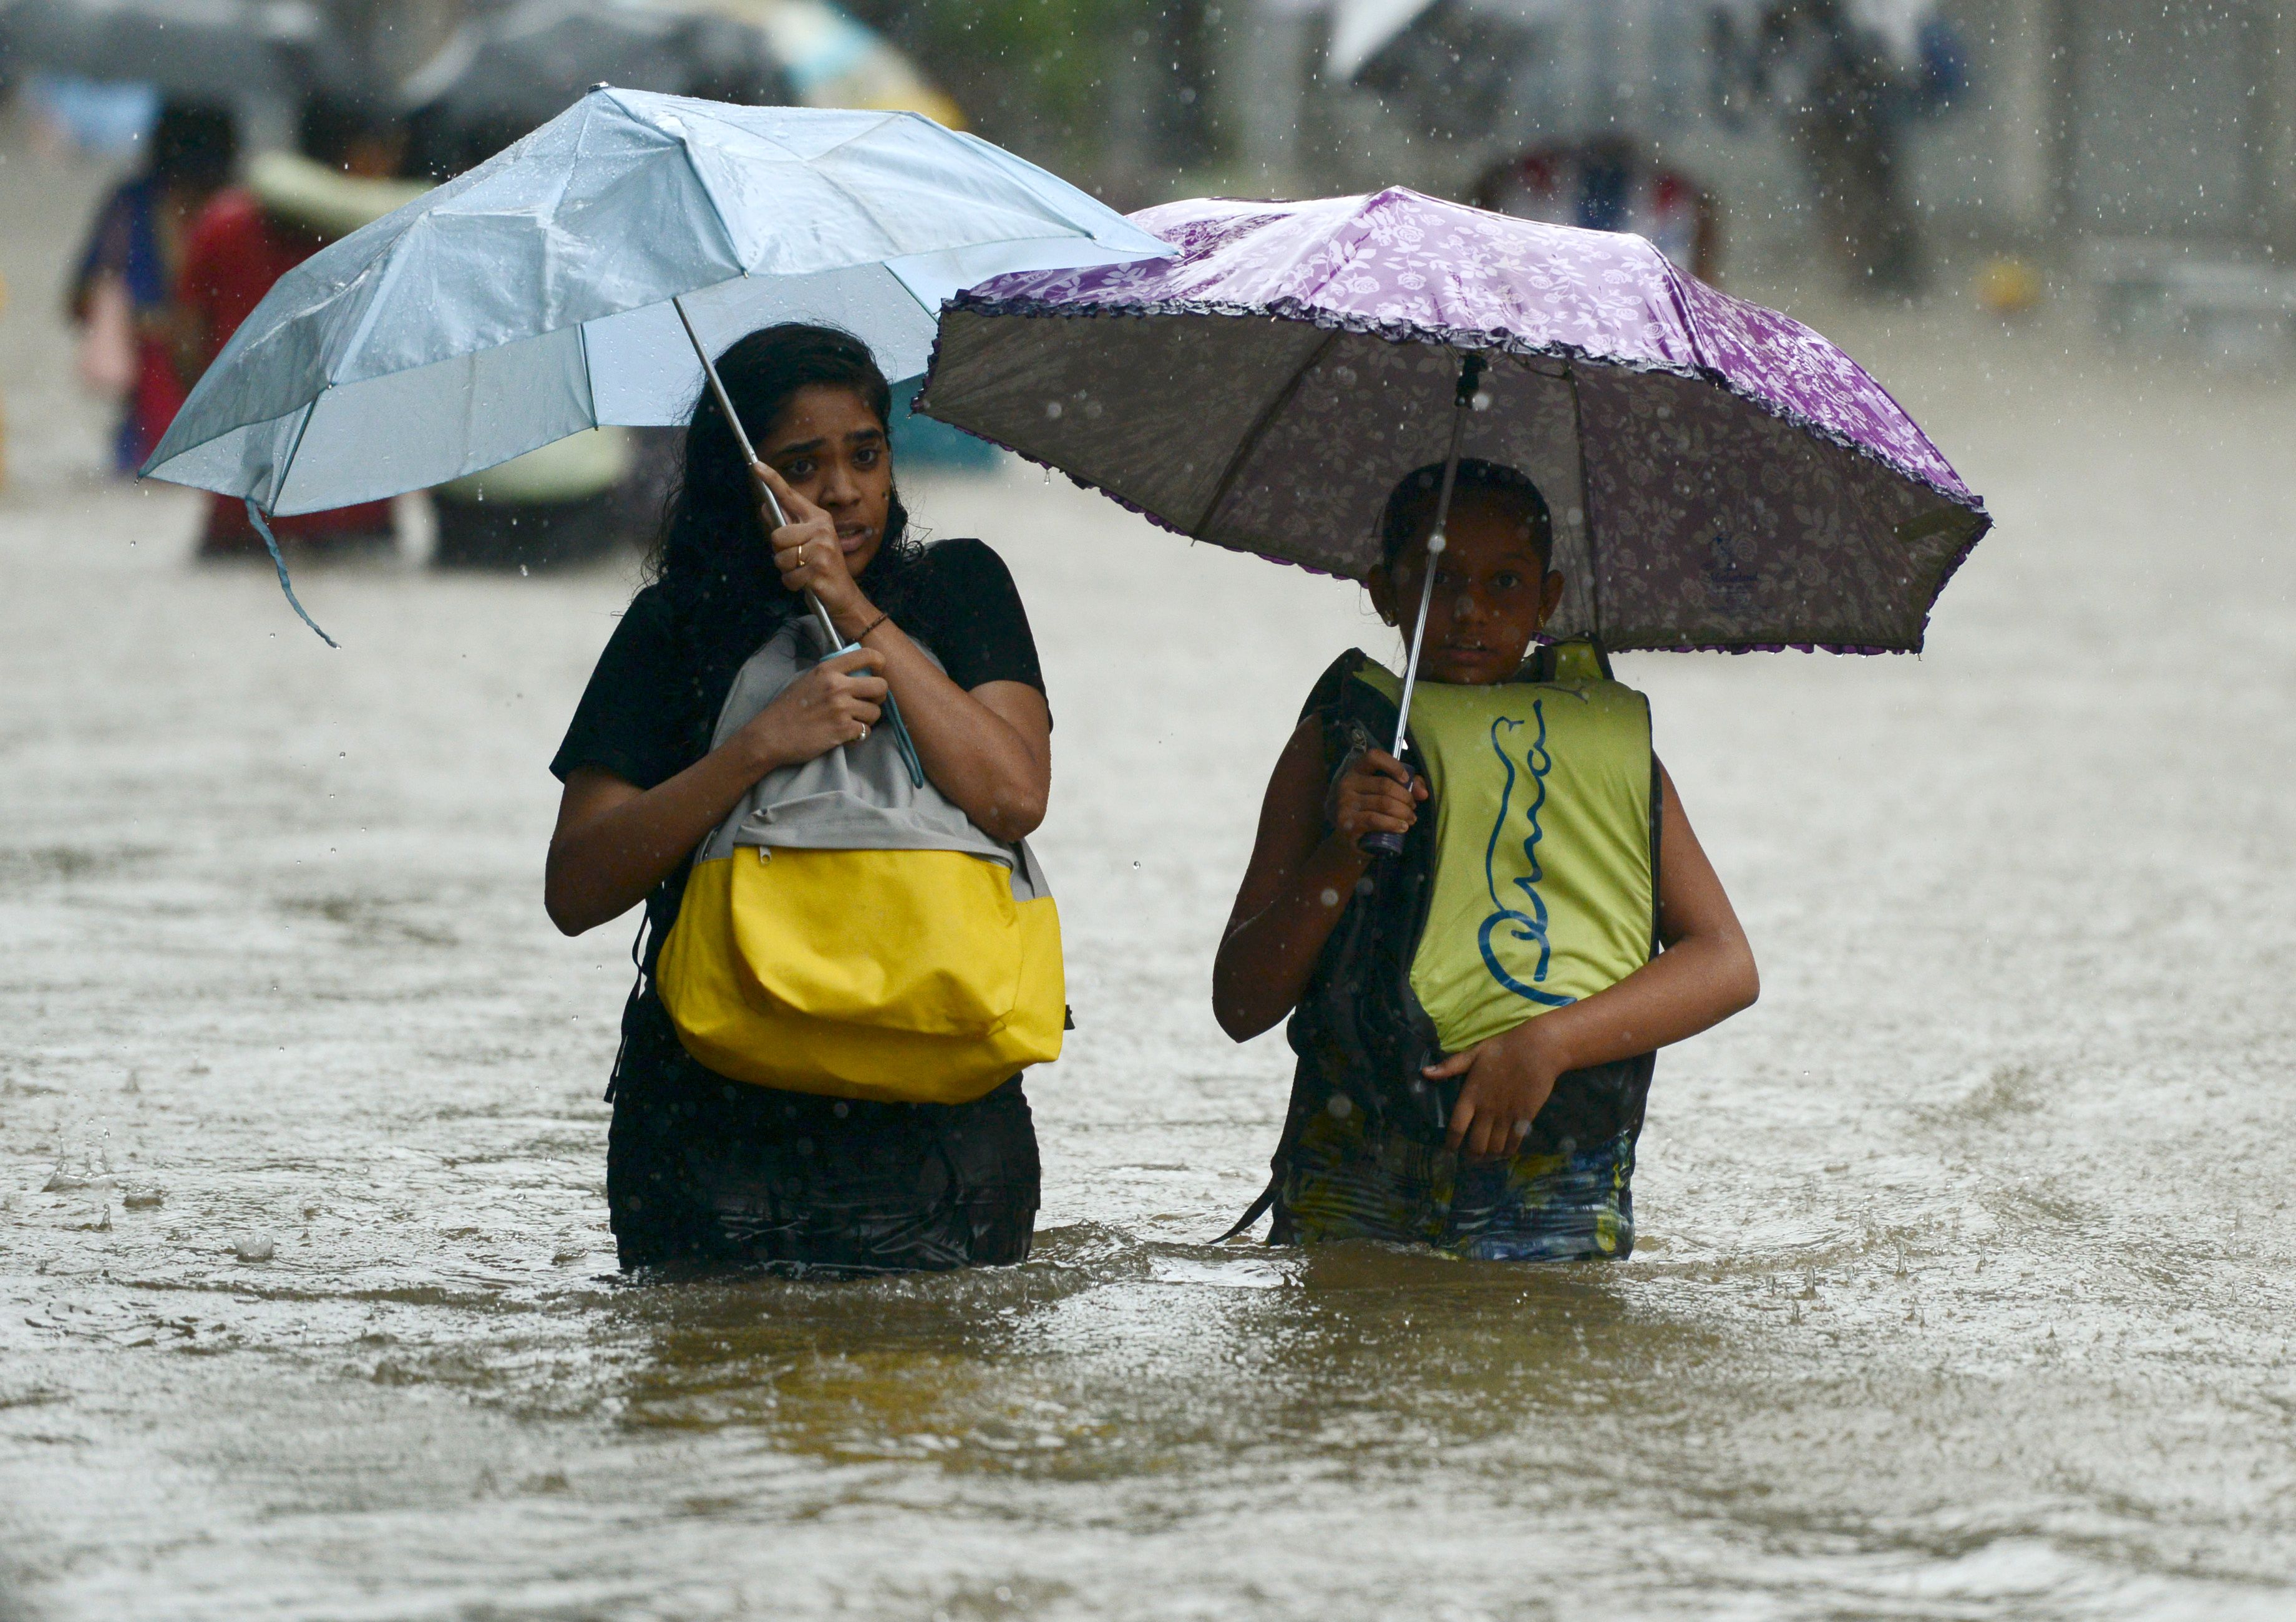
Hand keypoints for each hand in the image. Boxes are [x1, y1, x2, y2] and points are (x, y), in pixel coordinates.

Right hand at [734, 647, 886, 772]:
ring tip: (853, 721)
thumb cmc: (786, 708)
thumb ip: (831, 674)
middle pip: (880, 686)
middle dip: (878, 696)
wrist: (771, 735)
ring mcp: (842, 708)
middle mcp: (838, 686)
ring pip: (876, 712)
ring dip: (868, 718)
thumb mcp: (807, 680)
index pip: (868, 655)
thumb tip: (855, 673)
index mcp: (828, 670)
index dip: (879, 664)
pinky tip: (846, 734)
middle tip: (868, 702)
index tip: (876, 672)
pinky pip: (866, 731)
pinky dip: (859, 735)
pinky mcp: (843, 730)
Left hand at [756, 461, 868, 624]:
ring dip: (787, 571)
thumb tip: (764, 507)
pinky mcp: (819, 569)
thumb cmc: (821, 567)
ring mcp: (822, 549)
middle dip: (780, 553)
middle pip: (777, 535)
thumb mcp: (806, 542)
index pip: (790, 496)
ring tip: (803, 572)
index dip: (772, 480)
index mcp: (818, 519)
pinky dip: (792, 584)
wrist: (843, 594)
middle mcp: (822, 529)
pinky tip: (806, 583)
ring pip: (780, 558)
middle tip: (798, 560)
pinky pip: (788, 577)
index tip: (755, 465)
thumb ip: (786, 526)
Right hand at [1327, 748, 1426, 850]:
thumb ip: (1407, 786)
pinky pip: (1376, 820)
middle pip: (1385, 785)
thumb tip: (1423, 793)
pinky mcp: (1346, 821)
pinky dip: (1393, 824)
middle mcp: (1348, 783)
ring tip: (1410, 820)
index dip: (1393, 765)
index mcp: (1357, 771)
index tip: (1406, 779)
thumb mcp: (1385, 793)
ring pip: (1384, 803)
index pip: (1373, 757)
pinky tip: (1402, 827)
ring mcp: (1345, 802)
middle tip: (1413, 808)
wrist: (1349, 836)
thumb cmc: (1370, 810)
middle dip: (1406, 797)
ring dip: (1403, 813)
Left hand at [1424, 1022, 1563, 1159]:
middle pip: (1476, 1144)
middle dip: (1471, 1155)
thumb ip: (1450, 1066)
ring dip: (1488, 1156)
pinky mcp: (1524, 1118)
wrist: (1537, 1050)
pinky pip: (1514, 1143)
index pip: (1456, 1127)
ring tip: (1485, 1157)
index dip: (1451, 1143)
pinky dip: (1508, 1152)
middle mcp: (1487, 1110)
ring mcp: (1506, 1116)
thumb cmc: (1503, 1049)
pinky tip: (1504, 1152)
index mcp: (1471, 1096)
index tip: (1449, 1149)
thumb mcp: (1473, 1054)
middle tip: (1470, 1158)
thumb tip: (1424, 1073)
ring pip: (1494, 1147)